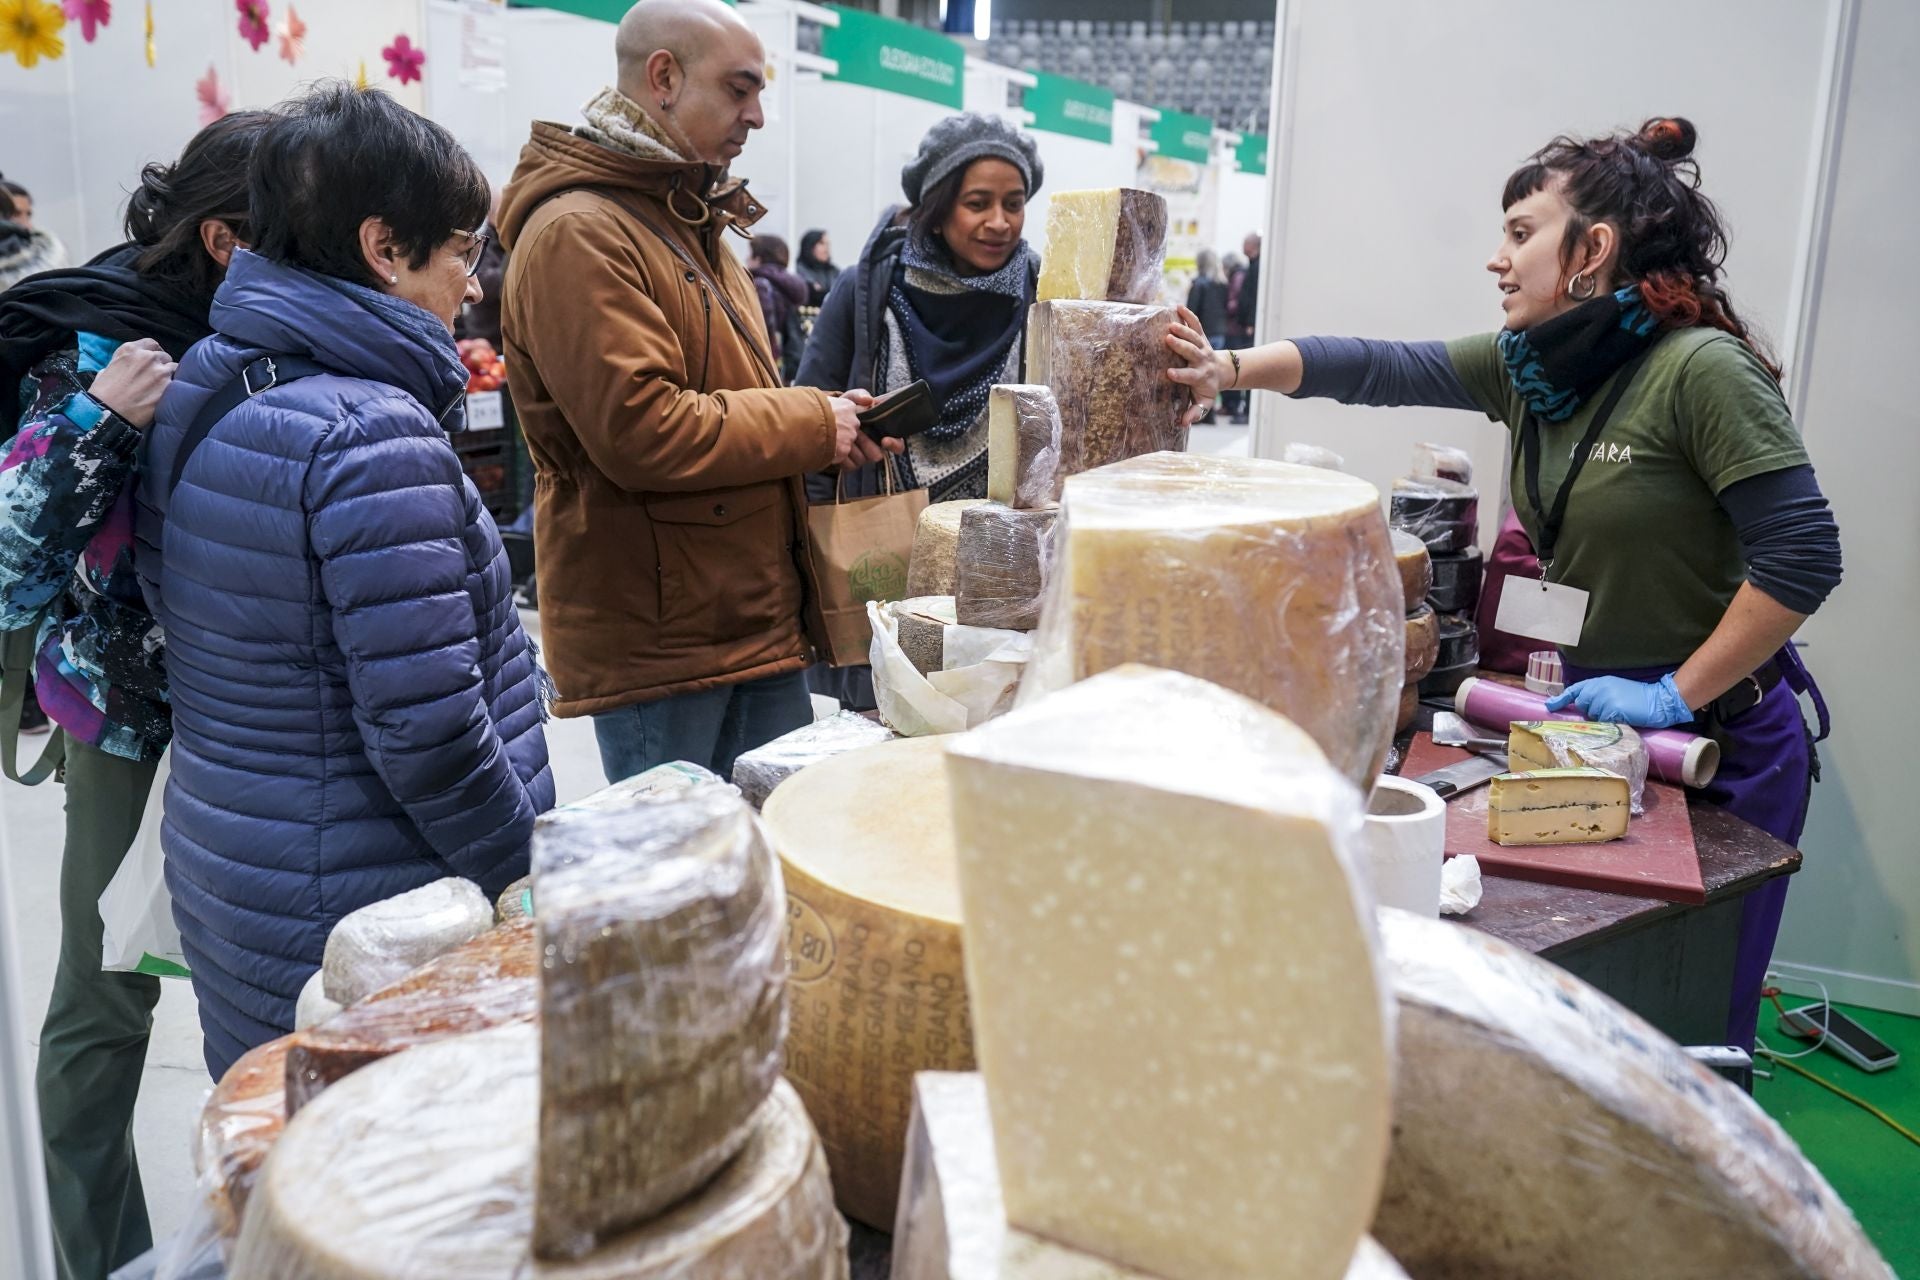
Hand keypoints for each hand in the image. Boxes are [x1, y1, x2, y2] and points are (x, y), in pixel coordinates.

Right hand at [87, 338, 176, 428]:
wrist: (109, 413)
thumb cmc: (103, 394)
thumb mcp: (107, 369)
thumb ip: (123, 363)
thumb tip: (128, 367)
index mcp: (130, 350)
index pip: (151, 343)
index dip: (154, 352)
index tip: (153, 360)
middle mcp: (147, 357)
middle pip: (163, 356)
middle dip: (161, 364)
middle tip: (156, 376)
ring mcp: (160, 371)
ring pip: (173, 367)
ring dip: (169, 375)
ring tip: (160, 386)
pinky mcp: (168, 387)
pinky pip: (177, 383)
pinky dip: (172, 388)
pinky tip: (164, 394)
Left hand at [828, 391, 900, 472]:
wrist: (822, 421)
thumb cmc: (840, 409)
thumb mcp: (850, 399)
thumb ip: (859, 395)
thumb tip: (870, 400)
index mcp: (880, 432)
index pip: (897, 444)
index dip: (894, 444)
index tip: (884, 440)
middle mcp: (873, 446)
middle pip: (878, 454)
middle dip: (868, 446)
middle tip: (858, 437)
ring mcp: (861, 456)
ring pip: (863, 460)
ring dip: (853, 449)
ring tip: (843, 439)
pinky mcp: (849, 463)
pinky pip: (850, 466)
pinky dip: (843, 458)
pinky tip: (836, 449)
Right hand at [1163, 305, 1229, 427]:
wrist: (1223, 371)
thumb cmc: (1208, 389)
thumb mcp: (1204, 403)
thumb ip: (1195, 412)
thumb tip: (1183, 423)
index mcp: (1201, 377)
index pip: (1190, 376)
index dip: (1181, 375)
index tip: (1169, 373)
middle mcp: (1202, 360)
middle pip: (1193, 352)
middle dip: (1182, 346)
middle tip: (1168, 339)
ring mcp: (1203, 346)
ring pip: (1195, 337)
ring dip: (1184, 330)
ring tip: (1171, 324)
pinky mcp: (1202, 337)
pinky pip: (1196, 325)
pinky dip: (1189, 315)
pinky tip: (1178, 307)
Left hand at [1545, 673, 1692, 728]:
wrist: (1659, 700)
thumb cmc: (1638, 697)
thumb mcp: (1615, 689)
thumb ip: (1598, 695)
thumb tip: (1584, 707)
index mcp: (1599, 682)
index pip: (1575, 690)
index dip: (1561, 699)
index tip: (1550, 706)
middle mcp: (1599, 689)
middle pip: (1582, 706)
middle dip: (1591, 711)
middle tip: (1611, 710)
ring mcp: (1605, 699)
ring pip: (1592, 716)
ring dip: (1602, 719)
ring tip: (1619, 713)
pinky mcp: (1612, 710)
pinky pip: (1603, 723)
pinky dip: (1611, 724)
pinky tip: (1622, 719)